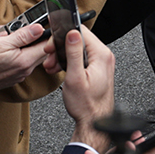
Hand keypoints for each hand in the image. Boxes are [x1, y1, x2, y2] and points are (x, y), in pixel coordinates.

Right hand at [60, 28, 115, 149]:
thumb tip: (72, 33)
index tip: (52, 43)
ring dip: (63, 56)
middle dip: (61, 48)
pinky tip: (60, 69)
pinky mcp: (97, 69)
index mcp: (101, 55)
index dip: (63, 35)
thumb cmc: (86, 105)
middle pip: (78, 39)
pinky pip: (81, 58)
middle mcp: (104, 56)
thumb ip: (73, 53)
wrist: (93, 122)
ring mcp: (101, 62)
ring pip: (78, 49)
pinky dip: (69, 62)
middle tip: (50, 58)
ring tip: (53, 67)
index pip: (81, 31)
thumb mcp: (75, 77)